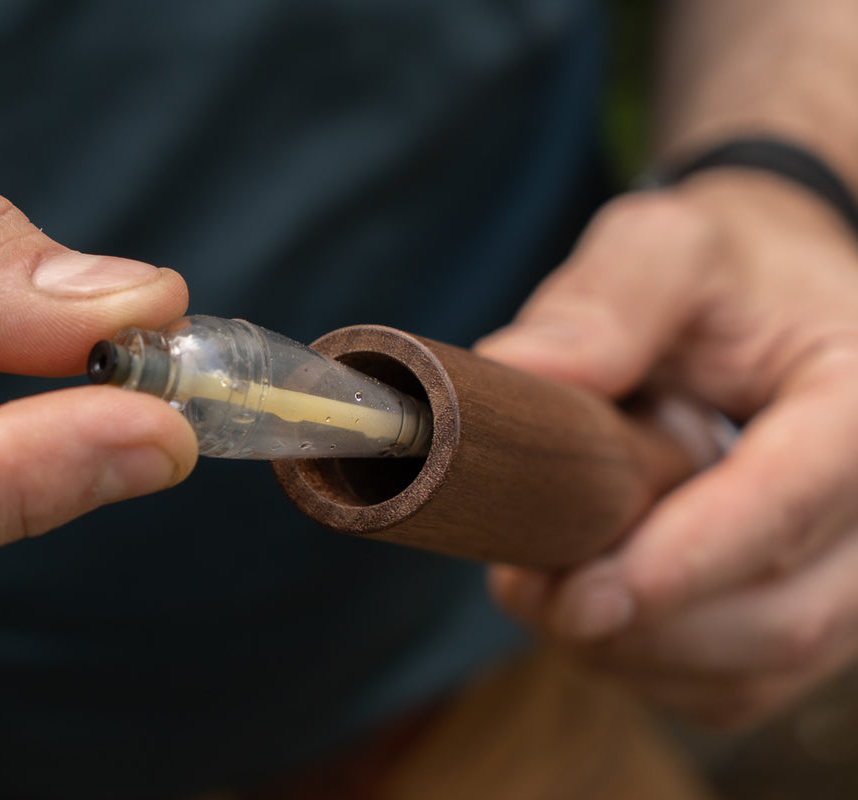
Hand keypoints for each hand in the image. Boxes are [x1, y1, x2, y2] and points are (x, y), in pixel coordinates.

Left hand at [477, 169, 857, 728]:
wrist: (773, 307)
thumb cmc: (723, 274)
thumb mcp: (666, 248)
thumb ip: (605, 303)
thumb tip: (513, 373)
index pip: (790, 500)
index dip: (686, 560)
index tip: (582, 593)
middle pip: (782, 614)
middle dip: (641, 624)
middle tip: (523, 589)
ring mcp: (853, 572)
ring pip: (757, 669)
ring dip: (634, 656)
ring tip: (538, 593)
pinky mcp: (813, 613)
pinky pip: (739, 687)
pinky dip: (651, 672)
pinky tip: (588, 619)